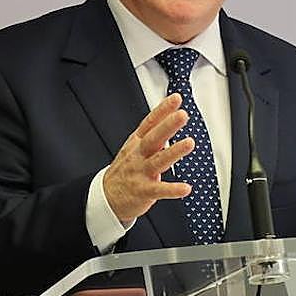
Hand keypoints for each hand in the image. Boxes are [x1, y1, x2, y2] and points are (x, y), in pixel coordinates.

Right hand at [103, 94, 194, 224]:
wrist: (106, 197)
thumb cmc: (124, 171)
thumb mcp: (133, 149)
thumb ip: (152, 136)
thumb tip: (170, 121)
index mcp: (136, 143)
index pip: (150, 123)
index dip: (162, 110)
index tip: (176, 99)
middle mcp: (138, 155)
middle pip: (153, 138)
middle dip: (168, 126)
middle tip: (182, 115)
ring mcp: (140, 172)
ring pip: (158, 161)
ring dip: (174, 151)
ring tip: (189, 143)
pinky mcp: (143, 191)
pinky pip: (159, 190)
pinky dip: (172, 189)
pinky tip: (185, 188)